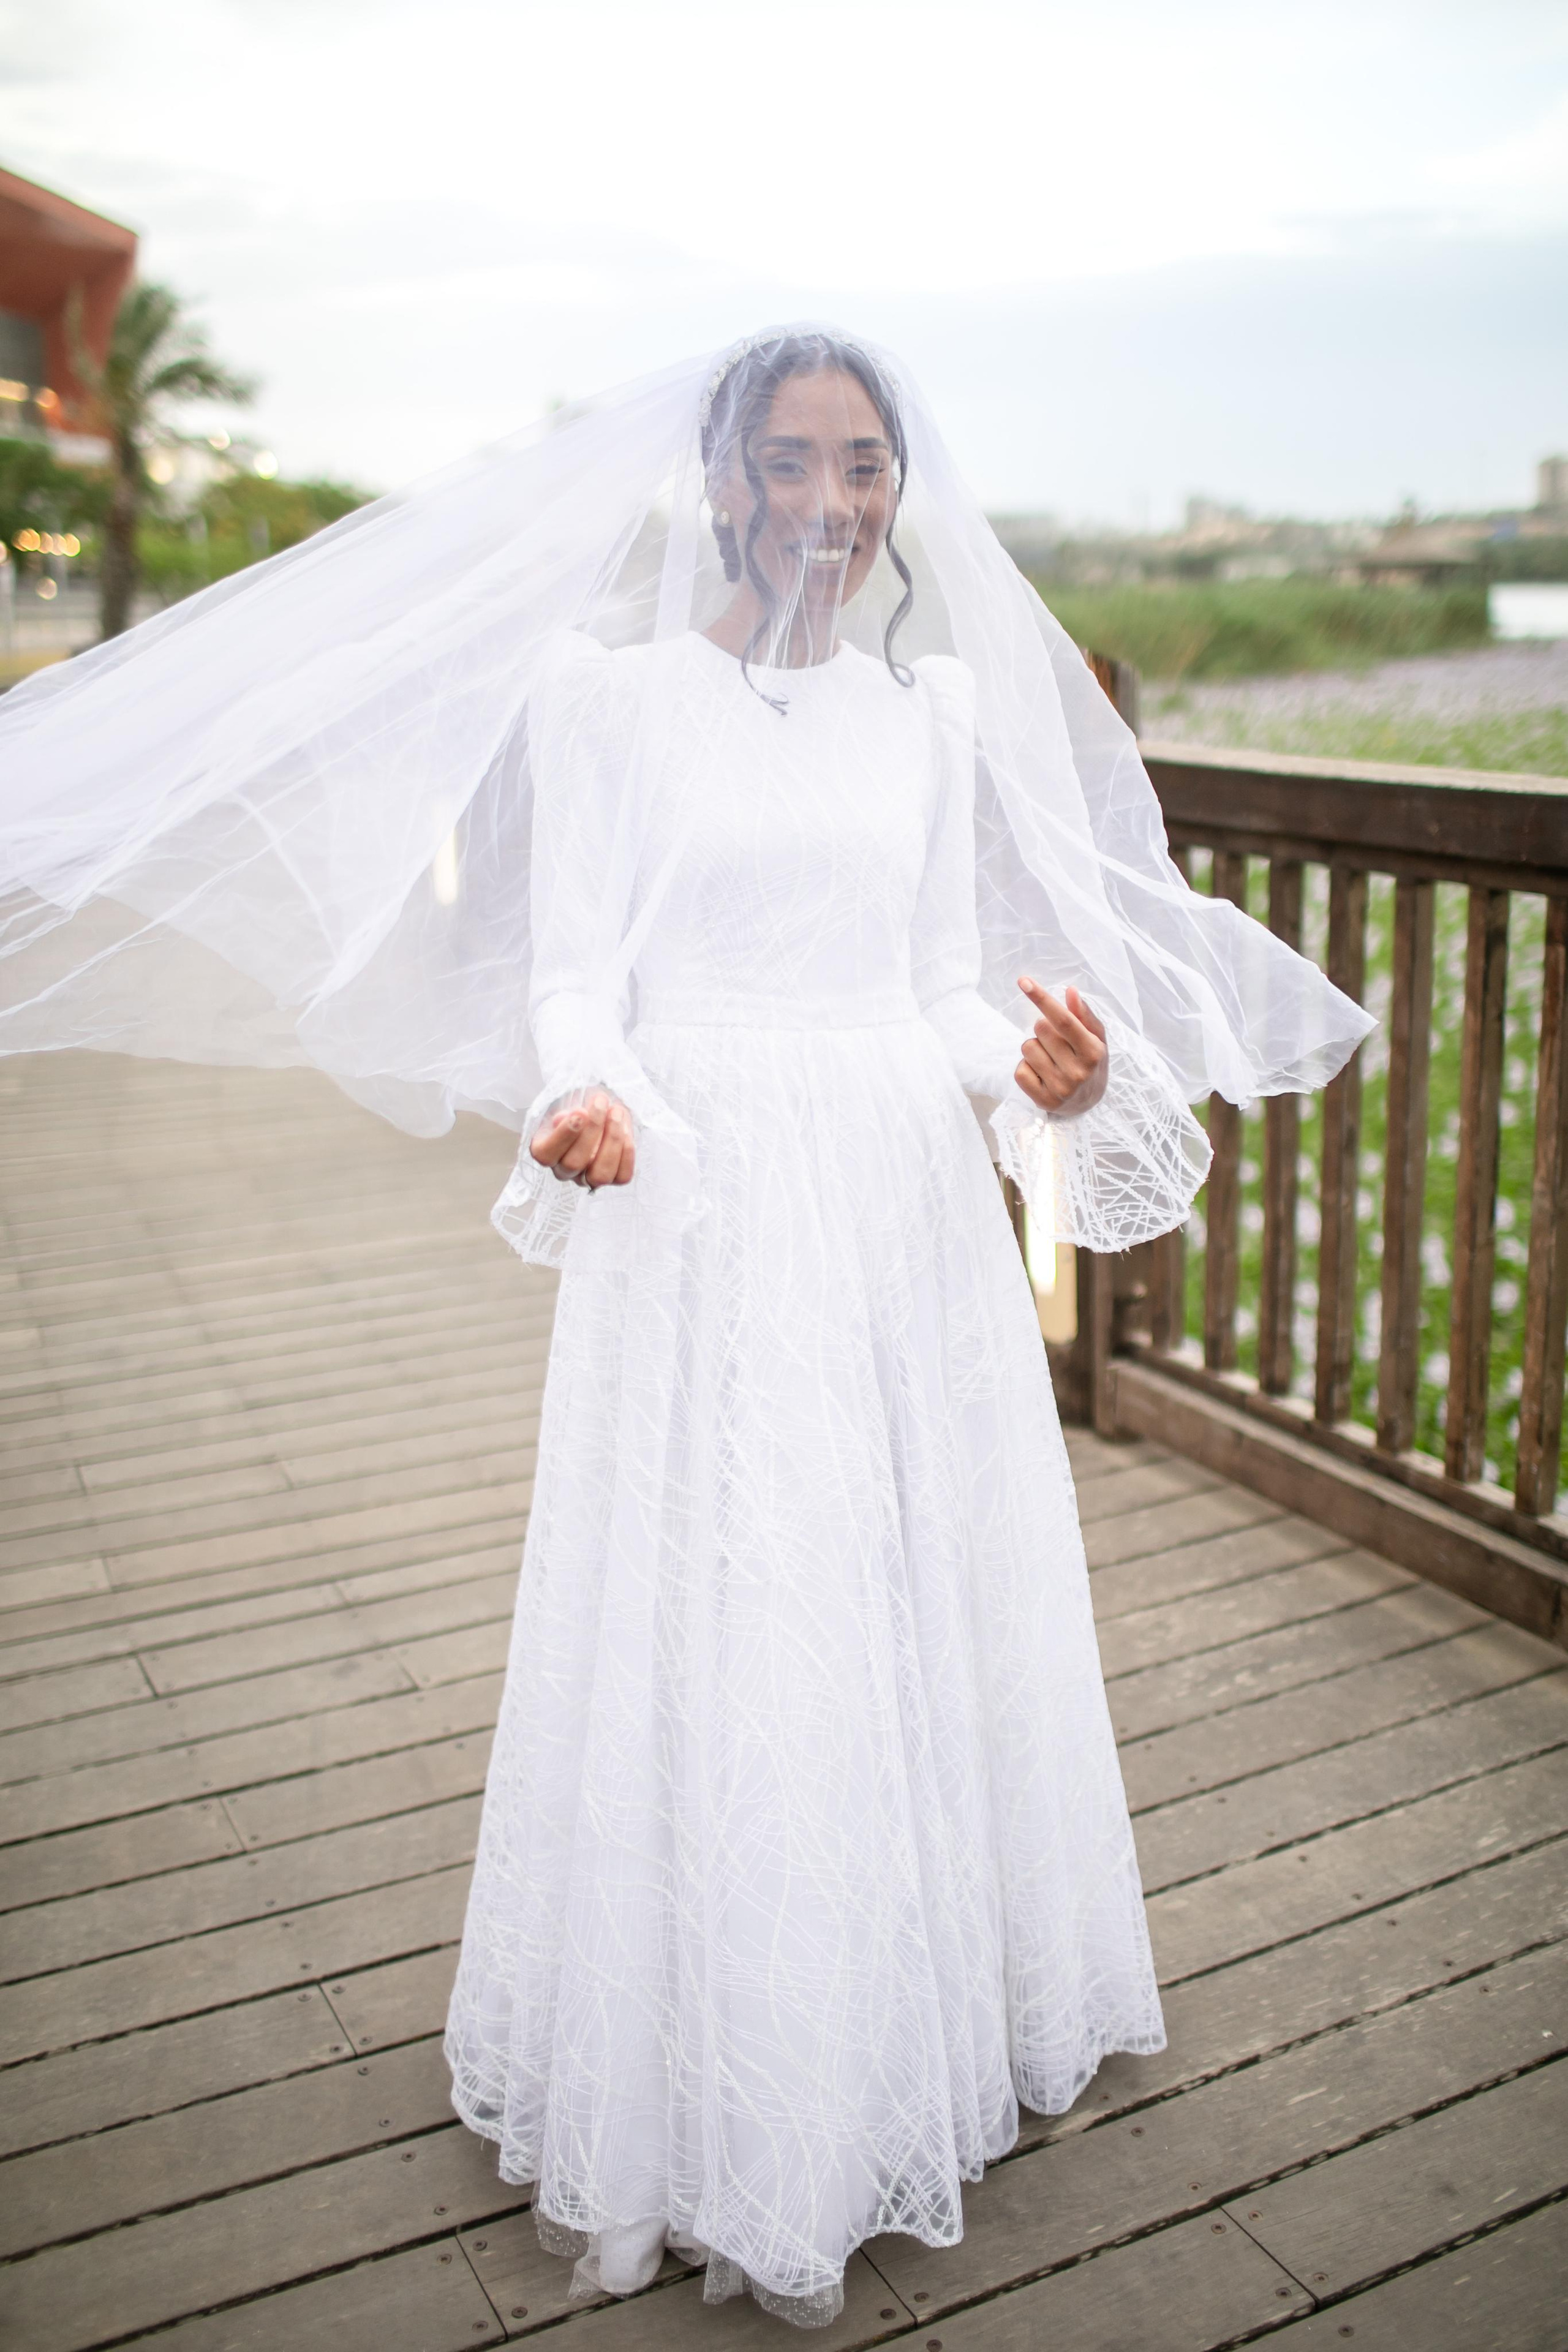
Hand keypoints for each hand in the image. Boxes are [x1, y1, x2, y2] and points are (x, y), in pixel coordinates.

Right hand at [528, 1089, 635, 1186]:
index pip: (546, 1154)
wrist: (599, 1109)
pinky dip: (627, 1152)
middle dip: (592, 1130)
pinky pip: (622, 1176)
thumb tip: (577, 1116)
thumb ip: (567, 1109)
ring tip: (617, 1112)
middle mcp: (564, 1170)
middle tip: (601, 1103)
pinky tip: (626, 1130)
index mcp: (545, 1151)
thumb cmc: (580, 1106)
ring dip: (612, 1141)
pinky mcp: (613, 1178)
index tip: (579, 1112)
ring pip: (599, 1175)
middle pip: (573, 1164)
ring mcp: (589, 1177)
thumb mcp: (567, 1101)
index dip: (563, 1135)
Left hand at [1014, 979, 1108, 1114]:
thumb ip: (1084, 1015)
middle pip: (1041, 1029)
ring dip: (1034, 1048)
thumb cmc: (1091, 1063)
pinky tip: (1041, 1074)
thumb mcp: (1096, 1038)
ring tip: (1050, 1059)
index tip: (1023, 981)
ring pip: (1027, 1048)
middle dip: (1044, 1028)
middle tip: (1056, 1042)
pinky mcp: (1043, 1101)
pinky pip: (1019, 1071)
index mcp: (1093, 1052)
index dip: (1042, 998)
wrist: (1087, 1104)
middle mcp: (1078, 1072)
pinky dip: (1026, 1067)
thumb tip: (1070, 991)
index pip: (1063, 1020)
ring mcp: (1060, 1089)